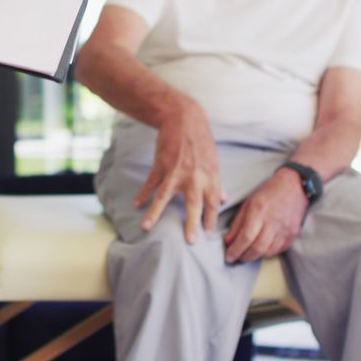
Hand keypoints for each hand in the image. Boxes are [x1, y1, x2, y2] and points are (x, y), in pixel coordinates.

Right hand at [136, 101, 226, 243]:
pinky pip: (150, 183)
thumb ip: (216, 183)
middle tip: (191, 241)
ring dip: (155, 212)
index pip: (212, 203)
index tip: (209, 235)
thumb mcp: (214, 162)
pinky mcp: (161, 165)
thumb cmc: (201, 142)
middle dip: (193, 223)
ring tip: (146, 227)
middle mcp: (194, 176)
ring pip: (164, 196)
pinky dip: (143, 194)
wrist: (184, 119)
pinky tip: (137, 204)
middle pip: (194, 204)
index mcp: (210, 177)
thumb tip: (223, 200)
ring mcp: (175, 171)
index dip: (211, 219)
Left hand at [223, 168, 307, 262]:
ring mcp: (285, 229)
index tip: (228, 257)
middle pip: (257, 248)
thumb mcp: (248, 203)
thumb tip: (228, 241)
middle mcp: (273, 222)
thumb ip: (238, 223)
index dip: (235, 249)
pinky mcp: (293, 234)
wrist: (295, 186)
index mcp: (259, 211)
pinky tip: (262, 249)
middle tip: (236, 258)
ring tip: (247, 254)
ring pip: (268, 252)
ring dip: (255, 256)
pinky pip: (279, 250)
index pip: (246, 237)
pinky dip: (268, 253)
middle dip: (244, 257)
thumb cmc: (268, 192)